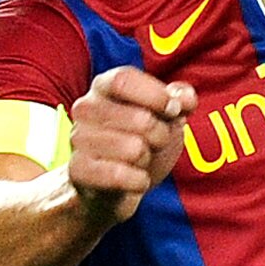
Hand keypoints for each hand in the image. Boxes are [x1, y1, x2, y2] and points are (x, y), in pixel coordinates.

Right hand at [67, 66, 193, 226]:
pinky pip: (119, 175)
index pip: (124, 79)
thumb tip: (185, 98)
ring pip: (134, 149)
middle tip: (155, 142)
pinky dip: (138, 181)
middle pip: (141, 118)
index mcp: (104, 86)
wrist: (114, 185)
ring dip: (147, 159)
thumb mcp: (165, 116)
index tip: (173, 110)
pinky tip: (134, 179)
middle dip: (161, 135)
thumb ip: (179, 99)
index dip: (156, 96)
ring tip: (138, 160)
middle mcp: (85, 108)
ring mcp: (79, 138)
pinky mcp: (79, 169)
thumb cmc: (140, 141)